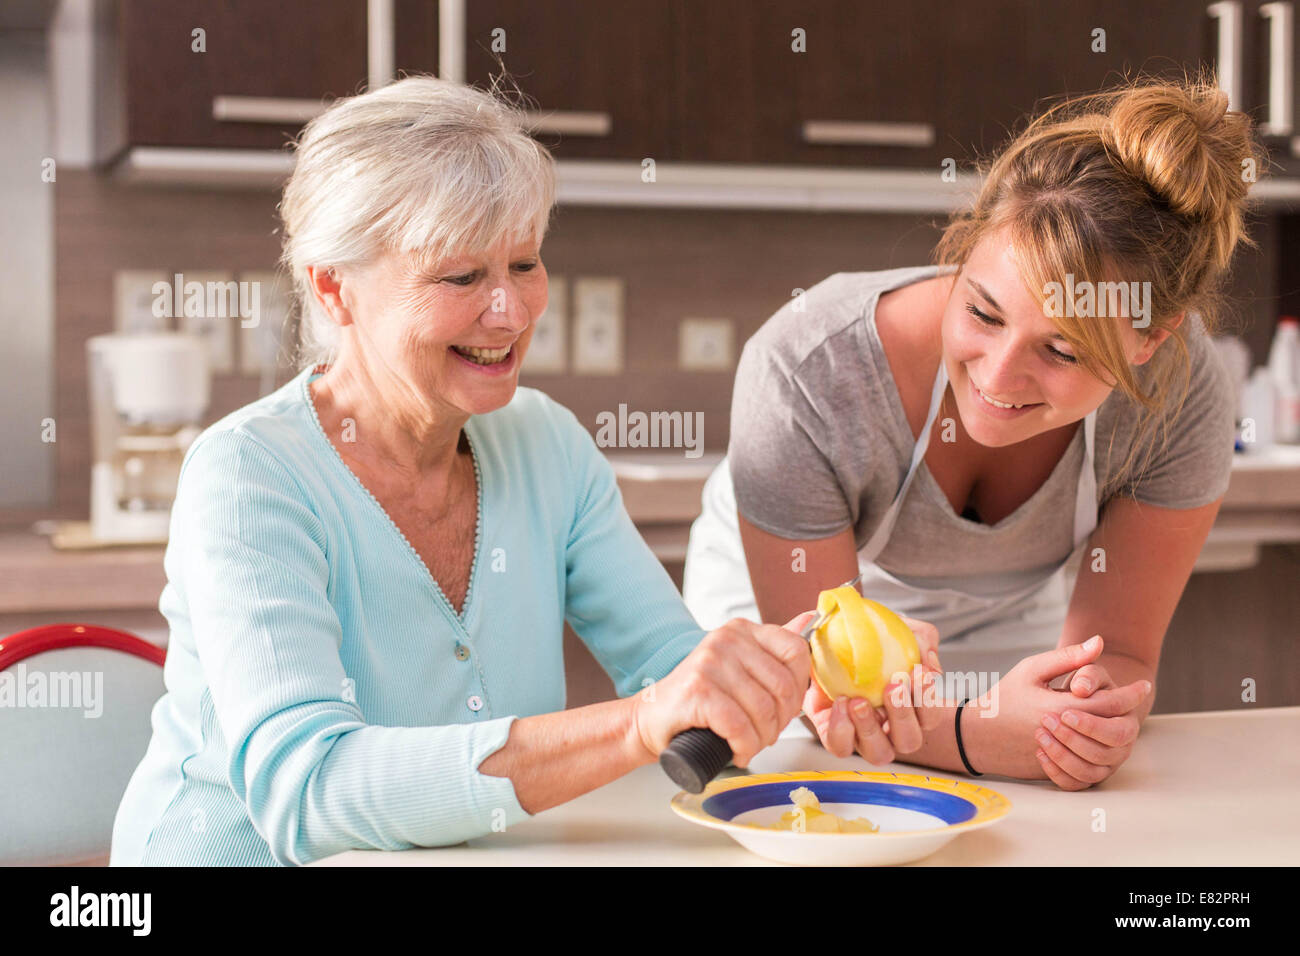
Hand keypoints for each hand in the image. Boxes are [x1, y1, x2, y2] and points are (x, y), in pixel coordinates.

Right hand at [631, 612, 812, 766]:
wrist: (649, 719)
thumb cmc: (698, 698)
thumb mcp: (739, 666)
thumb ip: (773, 647)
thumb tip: (809, 619)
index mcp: (742, 630)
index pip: (796, 652)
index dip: (799, 688)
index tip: (784, 708)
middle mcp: (727, 639)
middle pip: (783, 687)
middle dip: (779, 723)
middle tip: (763, 734)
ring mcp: (711, 662)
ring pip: (763, 711)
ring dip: (760, 740)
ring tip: (746, 744)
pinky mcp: (698, 690)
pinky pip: (740, 726)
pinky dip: (743, 747)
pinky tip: (735, 750)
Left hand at [801, 615, 944, 763]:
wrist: (830, 639)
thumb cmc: (871, 641)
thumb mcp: (901, 629)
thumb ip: (922, 639)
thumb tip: (930, 660)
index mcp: (911, 707)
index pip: (929, 716)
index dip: (928, 700)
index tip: (919, 672)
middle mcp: (890, 727)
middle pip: (909, 741)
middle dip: (903, 715)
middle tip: (892, 687)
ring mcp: (863, 734)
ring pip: (879, 752)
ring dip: (871, 728)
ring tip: (860, 701)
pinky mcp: (835, 733)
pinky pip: (841, 746)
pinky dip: (842, 729)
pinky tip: (841, 703)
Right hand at [960, 634, 1151, 782]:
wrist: (975, 735)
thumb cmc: (1003, 698)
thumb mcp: (1031, 670)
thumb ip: (1068, 657)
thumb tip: (1099, 643)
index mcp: (1061, 708)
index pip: (1110, 703)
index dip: (1131, 694)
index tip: (1143, 686)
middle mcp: (1066, 735)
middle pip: (1114, 729)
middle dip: (1128, 714)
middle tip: (1135, 702)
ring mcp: (1062, 756)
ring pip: (1106, 753)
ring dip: (1117, 737)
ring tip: (1123, 721)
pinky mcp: (1057, 771)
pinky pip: (1089, 769)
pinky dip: (1100, 755)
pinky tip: (1103, 743)